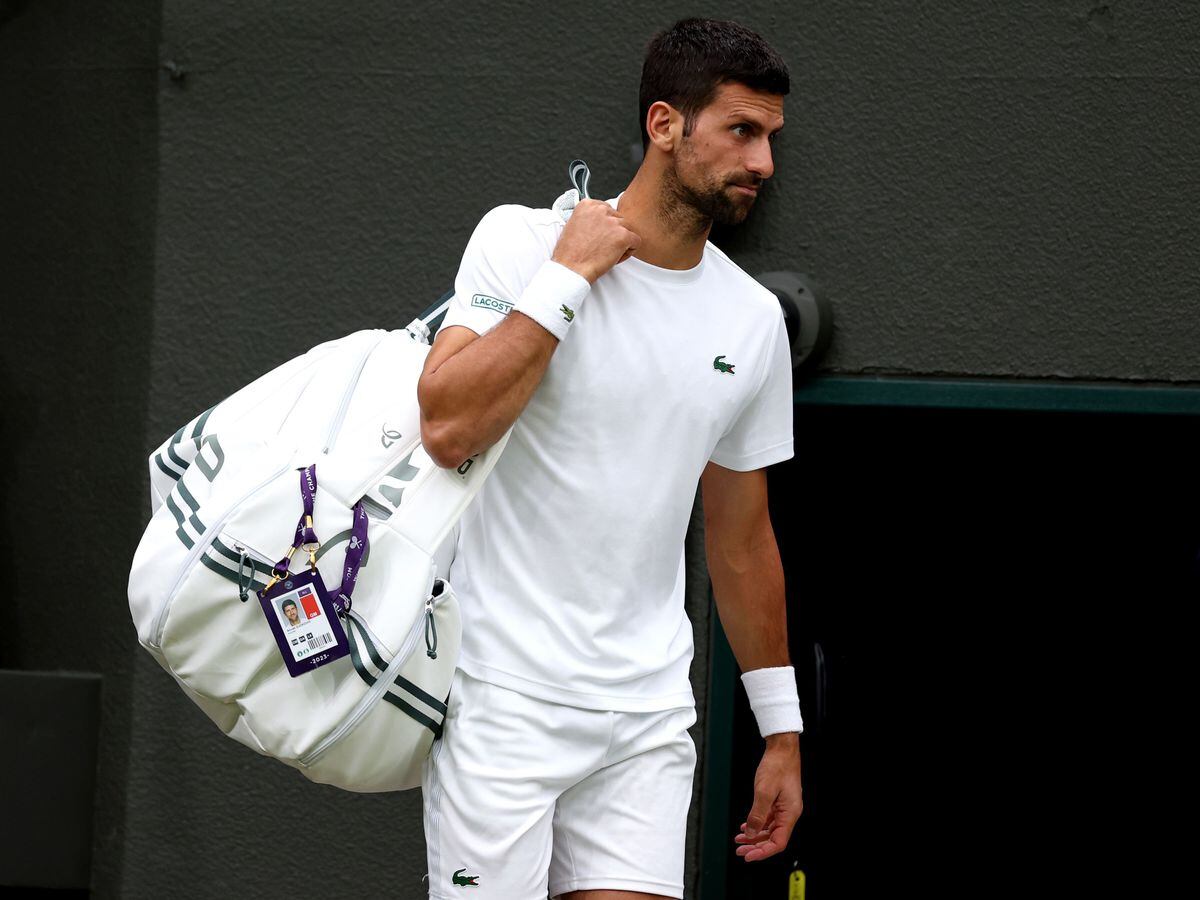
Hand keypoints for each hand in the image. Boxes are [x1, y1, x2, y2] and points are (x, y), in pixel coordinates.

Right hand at [551, 198, 640, 283]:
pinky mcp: (623, 236)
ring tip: (606, 252)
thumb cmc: (570, 253)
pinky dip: (629, 251)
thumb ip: (590, 218)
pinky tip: (614, 257)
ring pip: (628, 229)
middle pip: (619, 219)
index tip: (598, 236)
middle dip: (614, 233)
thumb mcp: (574, 224)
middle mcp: (601, 209)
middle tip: (602, 246)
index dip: (605, 226)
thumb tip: (601, 221)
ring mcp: (613, 222)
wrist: (571, 268)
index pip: (608, 210)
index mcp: (587, 204)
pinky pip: (636, 241)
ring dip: (621, 242)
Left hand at [734, 732, 802, 861]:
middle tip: (740, 850)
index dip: (763, 852)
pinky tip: (746, 826)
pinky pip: (768, 819)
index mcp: (790, 813)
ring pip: (769, 829)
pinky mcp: (779, 801)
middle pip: (773, 838)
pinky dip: (757, 824)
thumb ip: (757, 815)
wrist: (782, 749)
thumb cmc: (777, 766)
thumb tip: (750, 834)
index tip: (749, 856)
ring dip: (754, 836)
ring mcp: (784, 807)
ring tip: (739, 840)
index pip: (778, 842)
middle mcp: (789, 813)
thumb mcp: (764, 792)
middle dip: (756, 846)